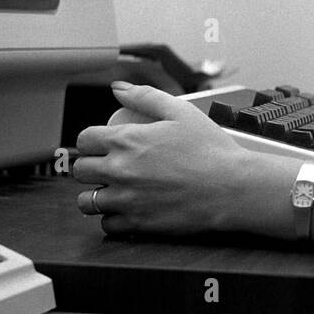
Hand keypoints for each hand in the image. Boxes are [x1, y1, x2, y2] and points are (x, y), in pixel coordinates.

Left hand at [73, 82, 257, 236]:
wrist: (232, 187)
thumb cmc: (211, 150)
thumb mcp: (181, 111)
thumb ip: (145, 96)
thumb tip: (119, 89)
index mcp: (127, 140)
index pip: (85, 140)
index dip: (91, 141)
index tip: (101, 145)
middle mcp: (120, 170)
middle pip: (81, 170)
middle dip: (90, 166)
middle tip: (107, 167)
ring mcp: (126, 200)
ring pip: (87, 201)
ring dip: (96, 194)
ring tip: (112, 190)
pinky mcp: (136, 224)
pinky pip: (107, 224)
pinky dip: (113, 218)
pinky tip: (127, 209)